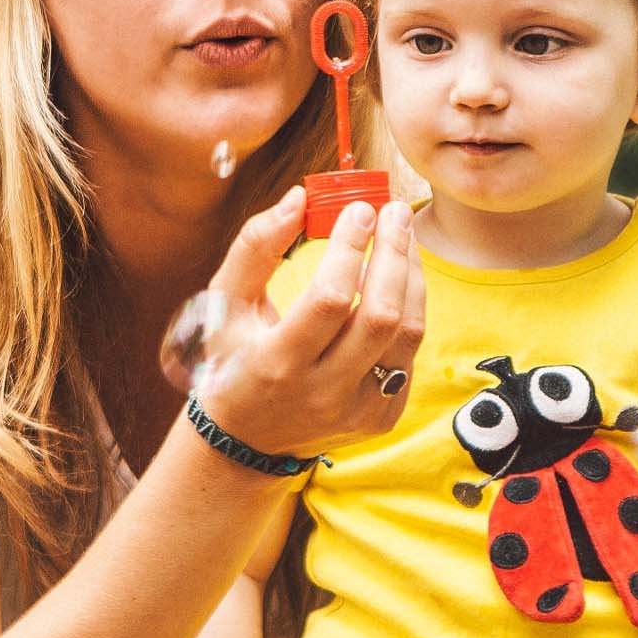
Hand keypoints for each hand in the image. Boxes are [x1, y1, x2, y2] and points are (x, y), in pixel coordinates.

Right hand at [198, 187, 424, 460]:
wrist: (247, 438)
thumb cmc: (234, 357)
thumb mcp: (226, 303)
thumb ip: (255, 247)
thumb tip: (299, 199)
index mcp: (276, 364)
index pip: (329, 300)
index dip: (349, 249)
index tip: (359, 209)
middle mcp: (322, 393)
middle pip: (380, 316)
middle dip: (394, 253)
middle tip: (394, 210)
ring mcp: (358, 411)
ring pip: (407, 333)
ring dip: (411, 276)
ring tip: (403, 236)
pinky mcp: (383, 417)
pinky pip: (409, 354)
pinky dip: (409, 309)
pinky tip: (397, 279)